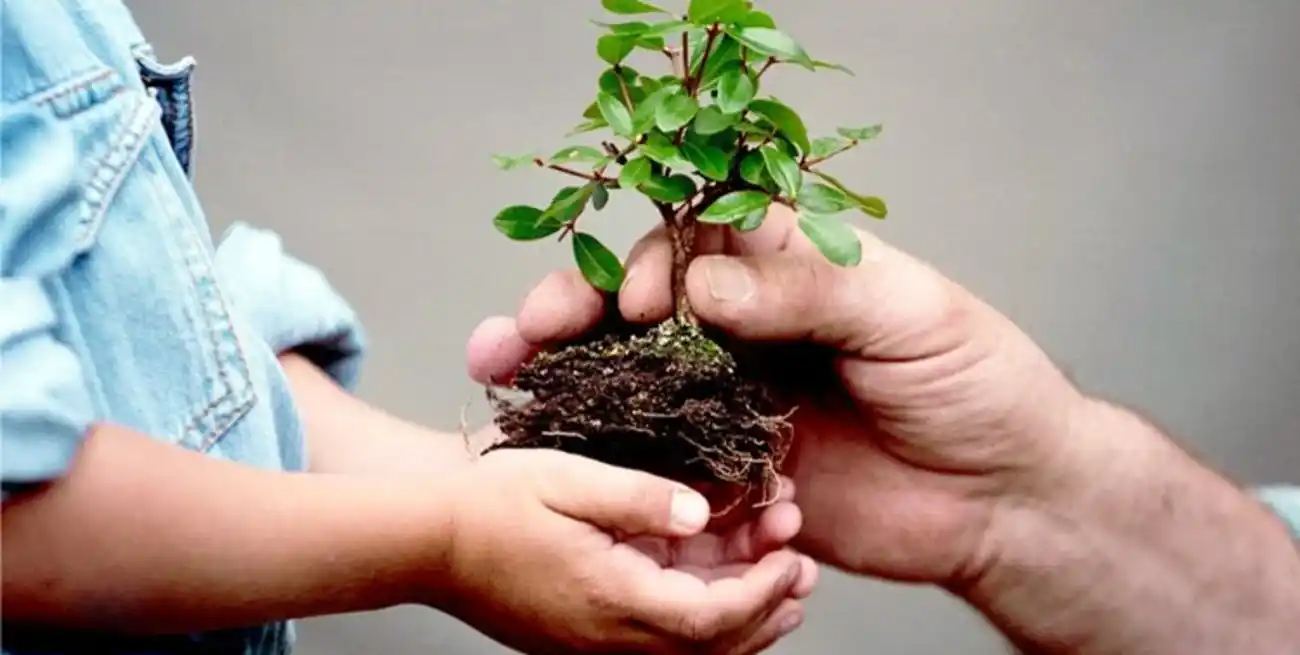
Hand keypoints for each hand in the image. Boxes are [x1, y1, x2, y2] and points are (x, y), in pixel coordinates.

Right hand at [435, 447, 814, 653]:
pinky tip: (714, 586)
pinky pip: (658, 641)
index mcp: (611, 599)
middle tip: (803, 568)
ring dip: (740, 617)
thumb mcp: (568, 480)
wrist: (428, 543)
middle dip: (767, 608)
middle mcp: (608, 637)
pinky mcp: (584, 636)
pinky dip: (700, 618)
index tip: (793, 553)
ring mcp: (595, 643)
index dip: (762, 590)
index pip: (711, 618)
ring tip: (780, 581)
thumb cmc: (491, 506)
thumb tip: (699, 511)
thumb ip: (639, 497)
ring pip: (688, 649)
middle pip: (710, 646)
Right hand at [480, 205, 1088, 588]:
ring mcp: (734, 398)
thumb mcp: (908, 312)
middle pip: (643, 304)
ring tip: (504, 375)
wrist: (1006, 502)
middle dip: (575, 309)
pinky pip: (661, 453)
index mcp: (792, 270)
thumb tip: (705, 283)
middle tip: (526, 330)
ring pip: (635, 374)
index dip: (650, 260)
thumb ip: (809, 289)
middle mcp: (752, 328)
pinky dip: (608, 446)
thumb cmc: (981, 385)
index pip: (696, 242)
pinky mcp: (731, 467)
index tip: (634, 298)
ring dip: (568, 373)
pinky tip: (557, 443)